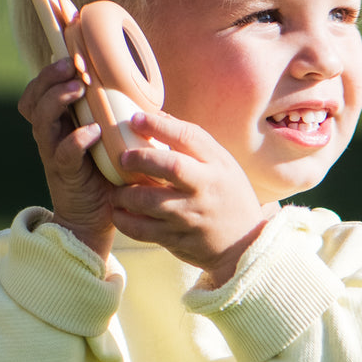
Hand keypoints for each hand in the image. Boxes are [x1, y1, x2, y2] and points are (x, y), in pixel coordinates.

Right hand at [16, 58, 114, 256]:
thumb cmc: (107, 174)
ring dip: (57, 100)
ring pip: (40, 119)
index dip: (49, 70)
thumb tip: (140, 86)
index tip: (72, 53)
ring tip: (77, 90)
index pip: (39, 89)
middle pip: (32, 98)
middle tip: (72, 66)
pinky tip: (93, 131)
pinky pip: (62, 152)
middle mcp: (50, 134)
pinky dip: (76, 139)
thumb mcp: (111, 137)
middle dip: (49, 77)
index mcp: (59, 122)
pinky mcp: (64, 174)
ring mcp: (53, 153)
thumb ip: (116, 113)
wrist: (96, 220)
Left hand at [110, 110, 268, 285]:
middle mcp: (205, 189)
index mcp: (218, 166)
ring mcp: (191, 216)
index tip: (136, 119)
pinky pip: (143, 230)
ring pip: (150, 201)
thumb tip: (159, 116)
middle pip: (171, 166)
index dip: (158, 125)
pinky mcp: (178, 239)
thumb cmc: (228, 195)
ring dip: (124, 194)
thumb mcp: (223, 165)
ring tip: (116, 190)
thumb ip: (194, 142)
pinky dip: (125, 220)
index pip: (188, 137)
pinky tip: (119, 212)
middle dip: (141, 158)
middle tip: (122, 158)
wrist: (244, 244)